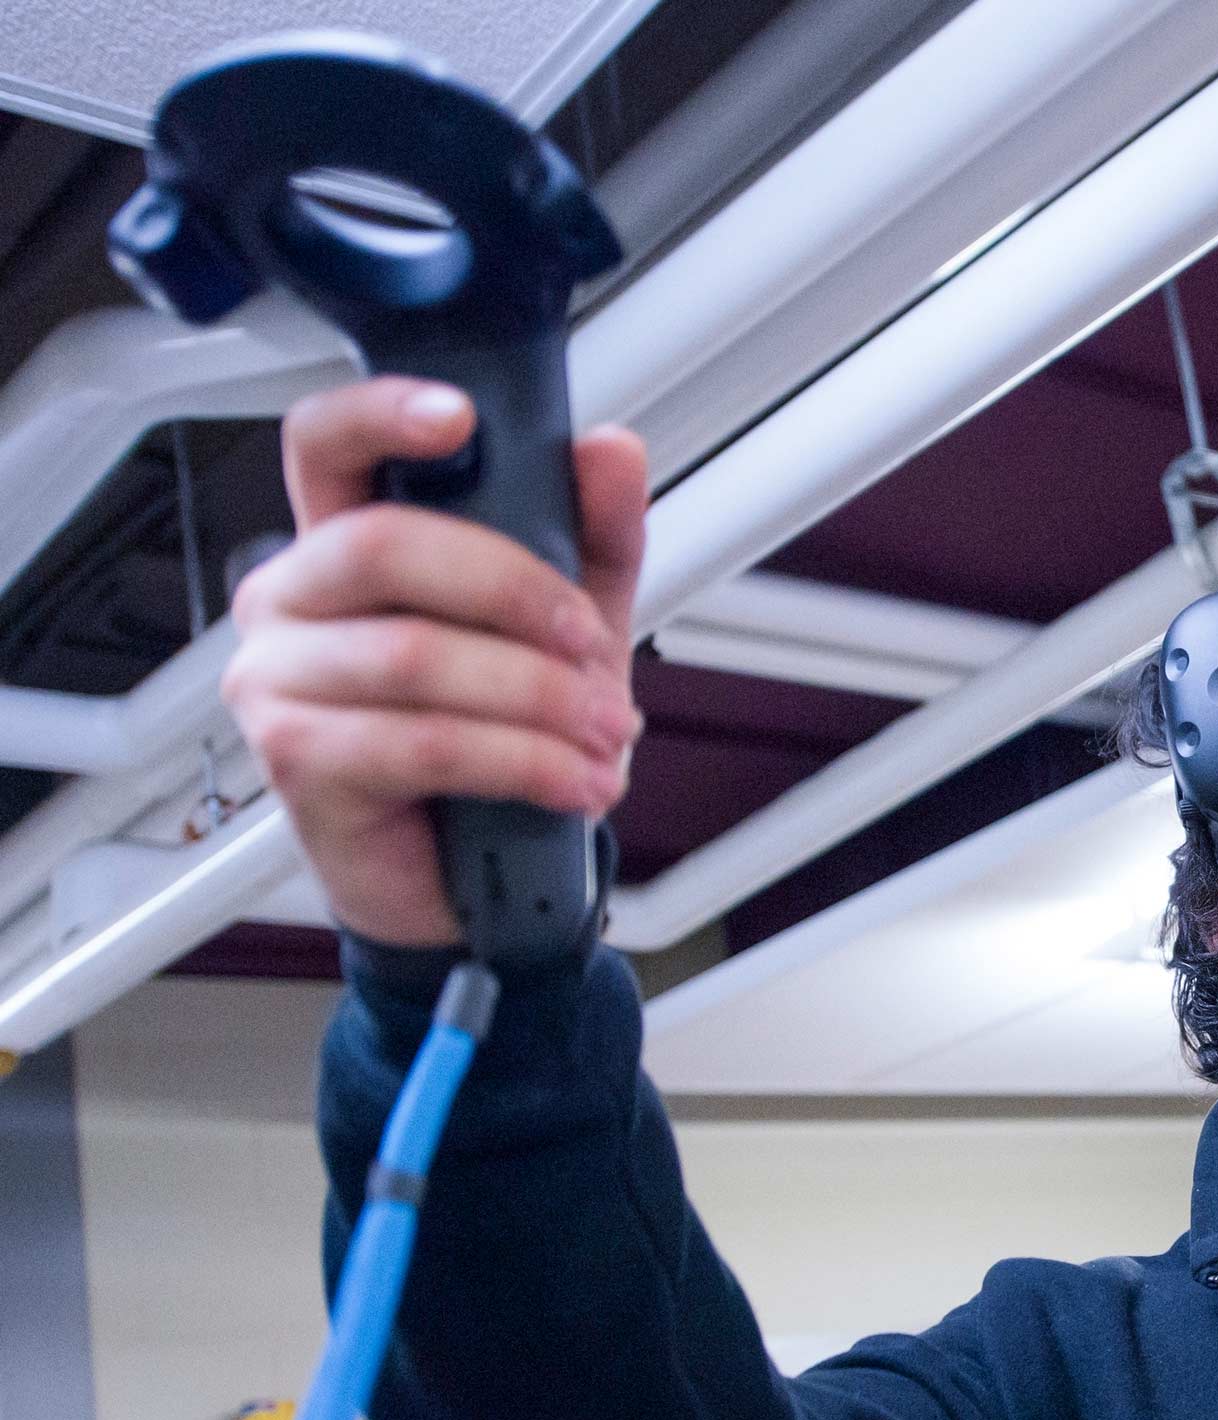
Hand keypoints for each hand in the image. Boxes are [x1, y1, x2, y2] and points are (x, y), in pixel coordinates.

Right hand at [223, 377, 647, 947]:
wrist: (471, 878)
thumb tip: (611, 451)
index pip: (326, 444)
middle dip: (516, 593)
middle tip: (592, 646)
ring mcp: (277, 680)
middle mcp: (290, 599)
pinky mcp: (297, 761)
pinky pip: (424, 743)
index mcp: (344, 544)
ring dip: (538, 698)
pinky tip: (575, 782)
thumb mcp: (568, 626)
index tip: (461, 417)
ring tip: (605, 735)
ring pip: (417, 658)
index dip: (380, 415)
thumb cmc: (495, 735)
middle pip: (386, 547)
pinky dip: (523, 762)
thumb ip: (592, 537)